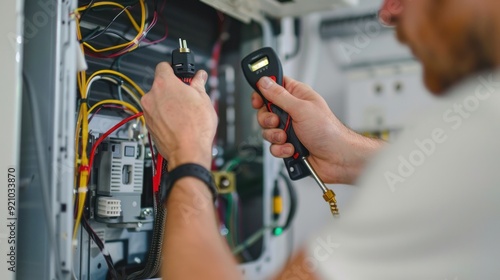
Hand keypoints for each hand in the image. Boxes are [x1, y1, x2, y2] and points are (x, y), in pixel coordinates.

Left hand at [141, 62, 216, 169]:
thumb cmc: (196, 127)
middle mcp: (151, 96)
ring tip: (185, 112)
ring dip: (168, 104)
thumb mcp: (203, 99)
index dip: (174, 69)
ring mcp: (148, 112)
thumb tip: (199, 77)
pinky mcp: (149, 126)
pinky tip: (179, 122)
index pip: (163, 66)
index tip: (180, 74)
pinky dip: (165, 117)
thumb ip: (198, 84)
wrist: (189, 151)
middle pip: (160, 85)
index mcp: (164, 84)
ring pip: (157, 101)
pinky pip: (156, 115)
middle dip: (173, 89)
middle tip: (188, 96)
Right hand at [252, 76, 381, 183]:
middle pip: (265, 110)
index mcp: (297, 96)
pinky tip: (292, 148)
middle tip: (278, 121)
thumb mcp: (302, 109)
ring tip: (288, 137)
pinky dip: (281, 149)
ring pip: (267, 130)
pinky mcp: (288, 145)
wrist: (337, 158)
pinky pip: (273, 147)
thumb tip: (264, 81)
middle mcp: (292, 111)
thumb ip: (280, 95)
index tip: (258, 99)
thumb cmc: (329, 131)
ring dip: (275, 136)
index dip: (262, 91)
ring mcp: (289, 129)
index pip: (273, 86)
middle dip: (268, 119)